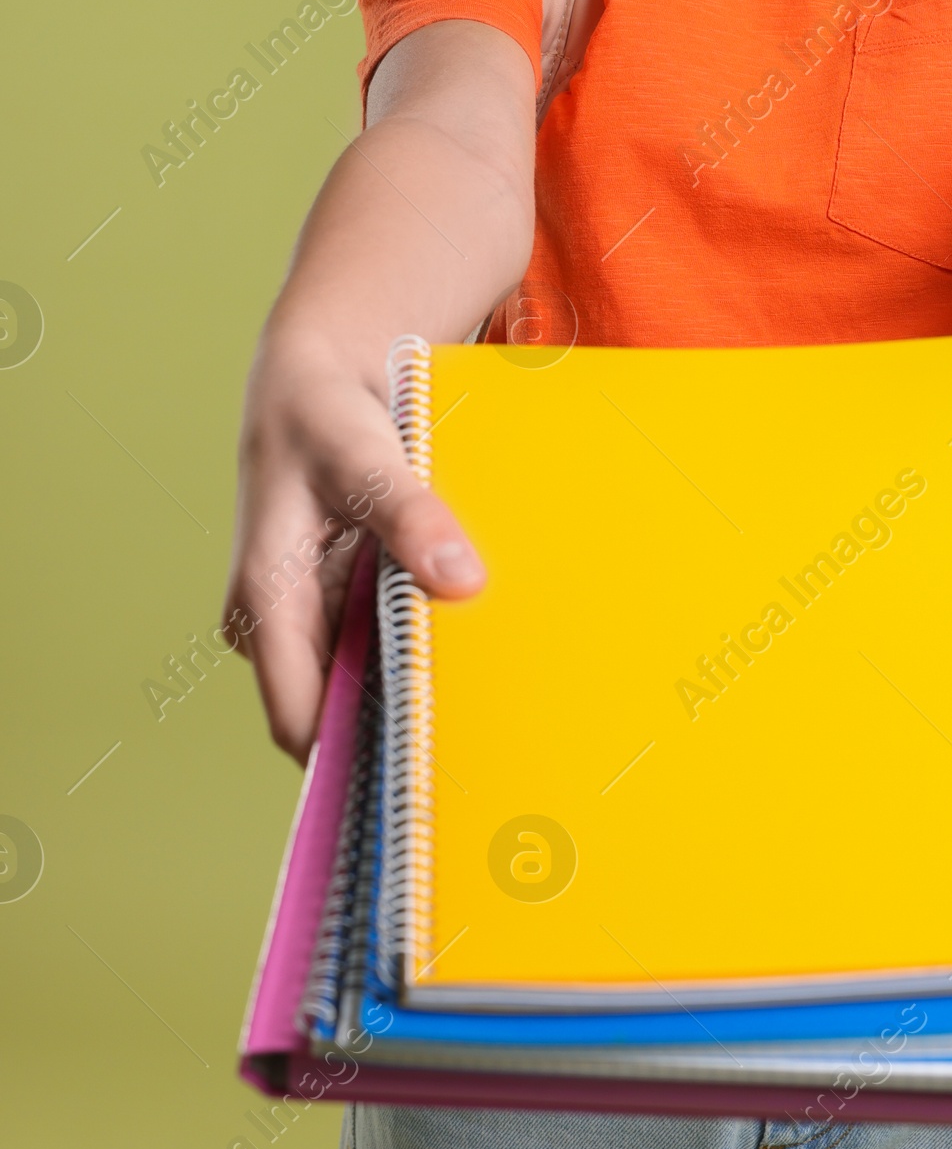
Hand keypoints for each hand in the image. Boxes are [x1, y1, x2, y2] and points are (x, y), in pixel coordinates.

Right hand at [222, 328, 486, 763]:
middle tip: (482, 747)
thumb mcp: (364, 455)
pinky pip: (377, 648)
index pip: (299, 720)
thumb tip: (461, 579)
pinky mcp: (336, 600)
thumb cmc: (323, 413)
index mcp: (266, 601)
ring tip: (488, 706)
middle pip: (336, 710)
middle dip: (397, 730)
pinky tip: (471, 652)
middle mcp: (278, 623)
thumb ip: (408, 515)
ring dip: (412, 690)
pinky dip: (416, 651)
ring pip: (361, 682)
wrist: (316, 374)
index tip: (429, 775)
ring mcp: (307, 615)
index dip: (355, 757)